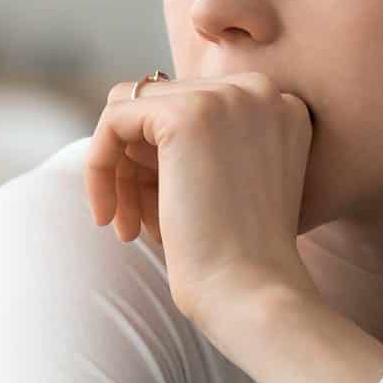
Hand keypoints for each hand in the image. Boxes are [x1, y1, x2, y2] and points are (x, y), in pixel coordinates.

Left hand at [83, 71, 317, 329]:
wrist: (253, 292)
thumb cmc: (242, 258)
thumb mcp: (236, 184)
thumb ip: (204, 144)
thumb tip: (128, 115)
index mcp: (282, 105)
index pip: (195, 104)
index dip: (166, 158)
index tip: (159, 210)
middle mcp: (262, 89)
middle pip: (163, 104)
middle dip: (140, 165)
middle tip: (136, 224)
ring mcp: (227, 97)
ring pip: (134, 109)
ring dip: (121, 170)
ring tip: (128, 228)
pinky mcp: (187, 114)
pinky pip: (114, 118)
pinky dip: (100, 166)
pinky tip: (110, 216)